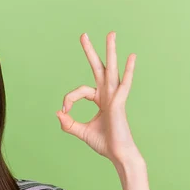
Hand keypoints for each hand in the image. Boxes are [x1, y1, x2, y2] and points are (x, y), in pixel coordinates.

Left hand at [56, 32, 142, 164]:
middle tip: (83, 35)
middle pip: (98, 68)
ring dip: (111, 51)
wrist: (118, 155)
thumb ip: (69, 123)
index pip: (80, 91)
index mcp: (100, 100)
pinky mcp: (119, 103)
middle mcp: (108, 95)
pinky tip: (131, 56)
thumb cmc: (105, 143)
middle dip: (90, 51)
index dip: (69, 99)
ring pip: (111, 70)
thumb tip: (58, 112)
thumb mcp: (81, 132)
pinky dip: (129, 70)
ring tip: (110, 34)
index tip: (65, 111)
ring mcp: (115, 97)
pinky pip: (124, 84)